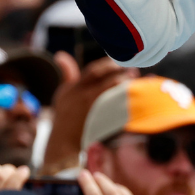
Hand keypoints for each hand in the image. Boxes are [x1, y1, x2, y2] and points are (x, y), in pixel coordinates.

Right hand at [39, 53, 133, 174]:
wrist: (62, 140)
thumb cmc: (64, 113)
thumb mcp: (63, 92)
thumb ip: (67, 73)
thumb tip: (61, 54)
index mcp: (77, 88)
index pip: (94, 70)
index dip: (108, 64)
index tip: (118, 62)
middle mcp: (85, 98)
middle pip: (108, 82)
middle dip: (122, 74)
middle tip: (132, 71)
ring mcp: (94, 111)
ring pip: (115, 95)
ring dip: (126, 87)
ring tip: (134, 82)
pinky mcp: (101, 123)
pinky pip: (117, 112)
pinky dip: (126, 104)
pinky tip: (133, 99)